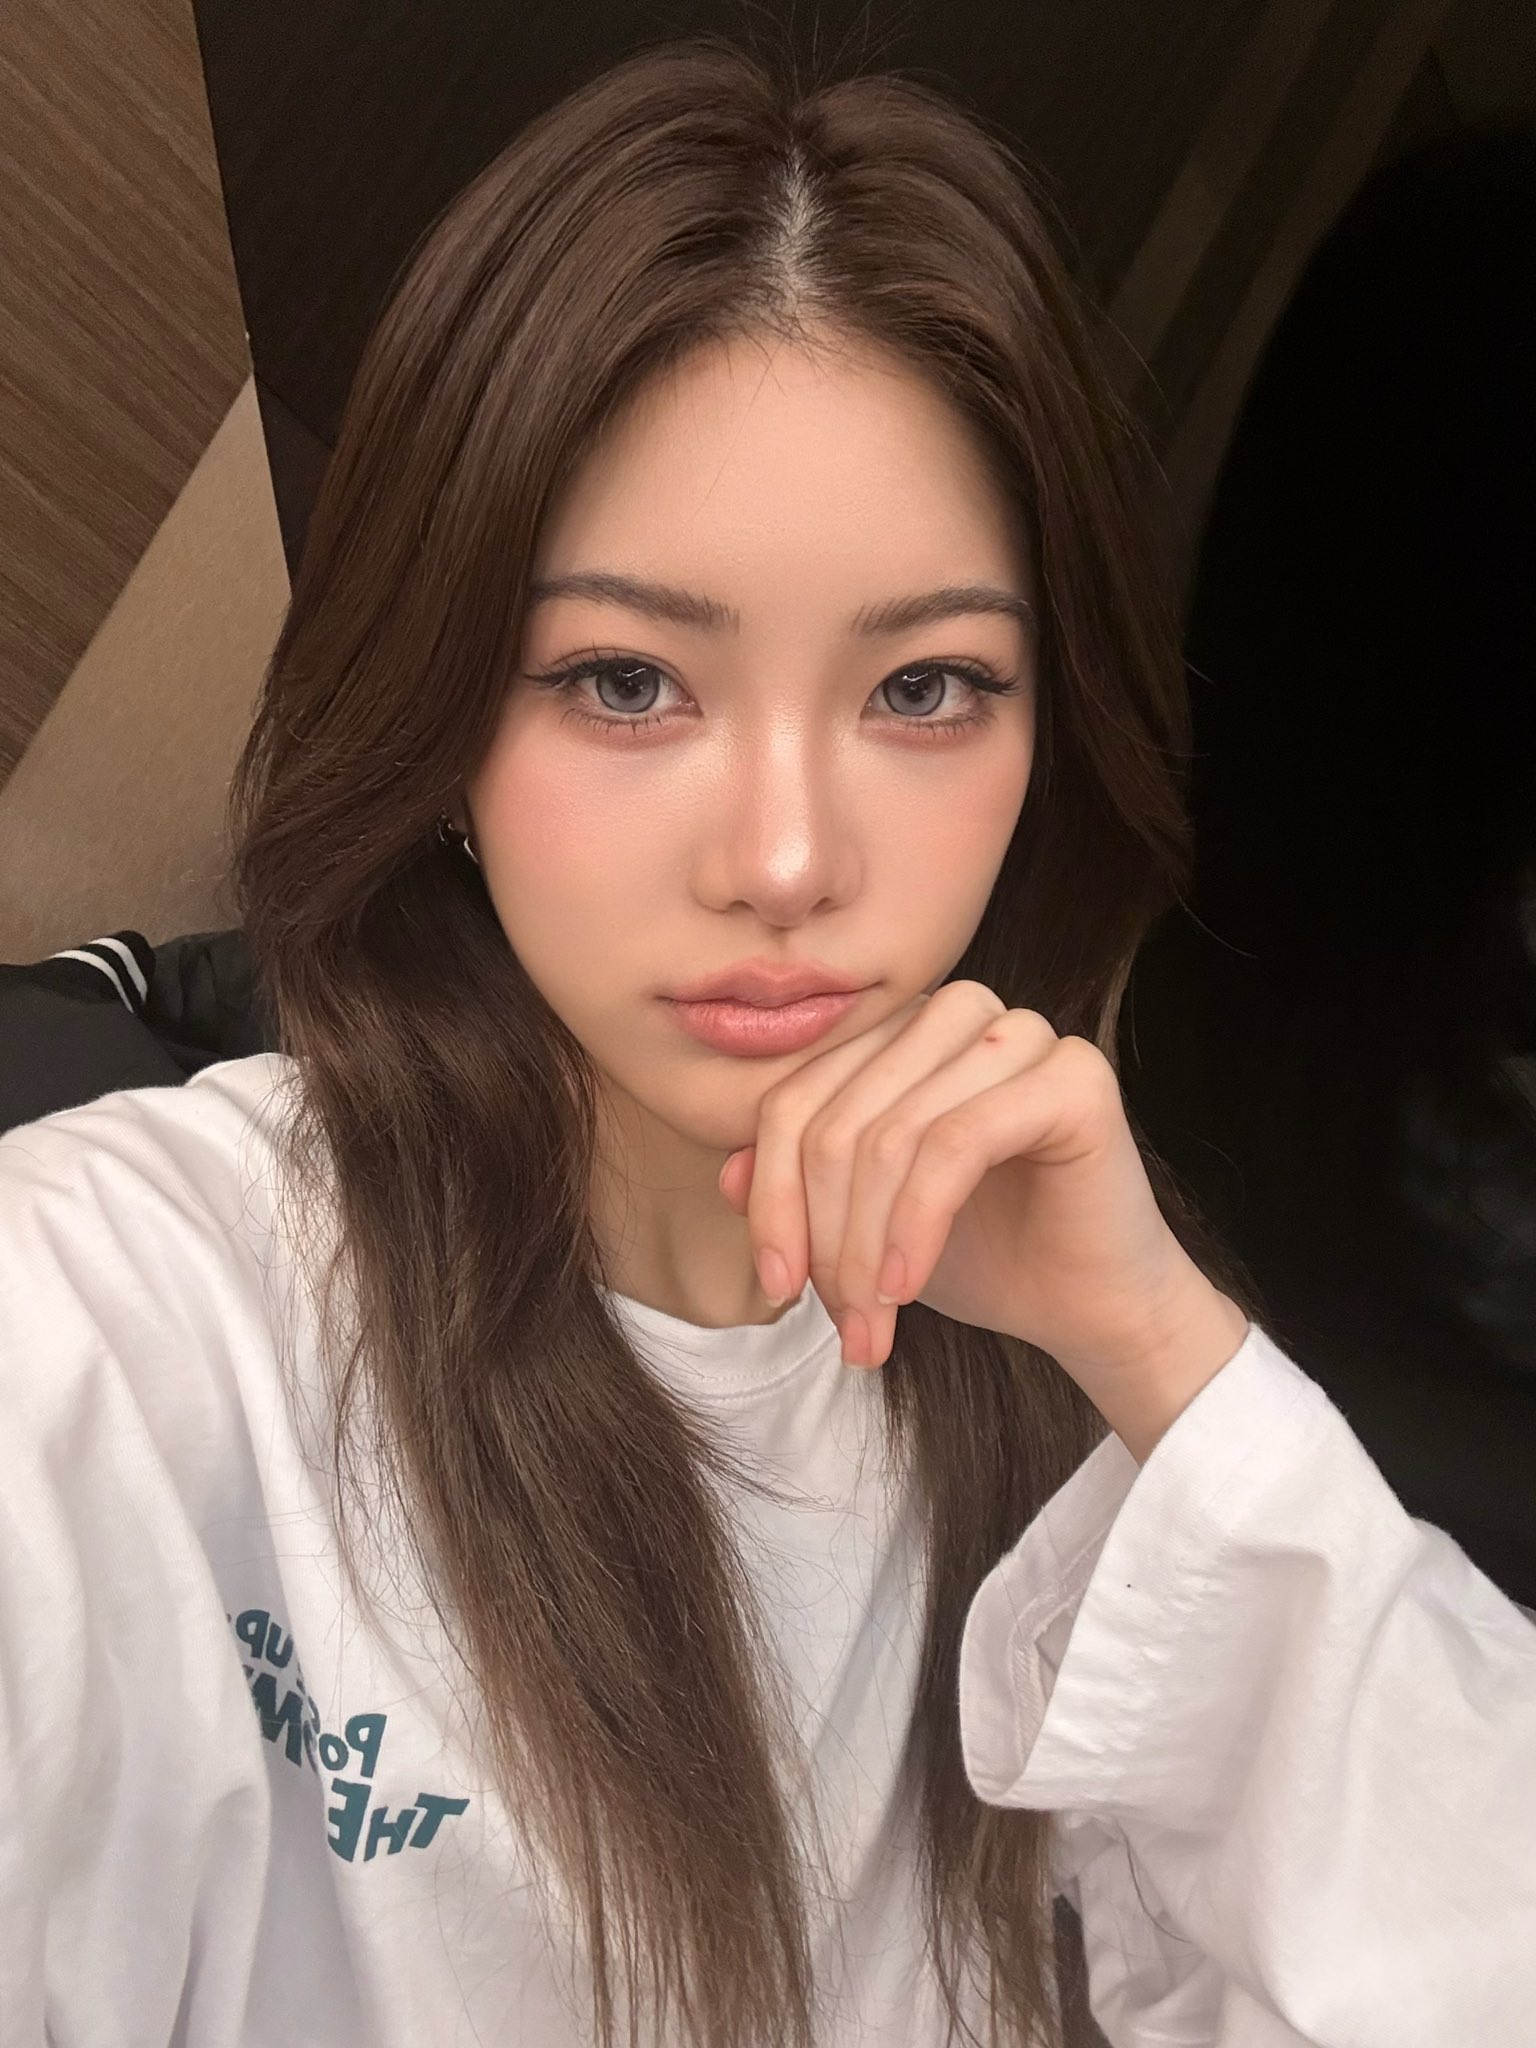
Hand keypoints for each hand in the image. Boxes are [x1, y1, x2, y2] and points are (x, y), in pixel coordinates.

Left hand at [717, 980, 1245, 1414]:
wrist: (1090, 1307)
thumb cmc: (981, 1255)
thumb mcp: (863, 1224)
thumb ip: (798, 1188)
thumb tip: (729, 1177)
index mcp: (900, 1031)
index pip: (795, 1099)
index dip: (774, 1199)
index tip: (776, 1287)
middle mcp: (957, 1013)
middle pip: (834, 1118)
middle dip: (824, 1237)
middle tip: (839, 1324)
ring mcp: (1021, 1033)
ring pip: (889, 1135)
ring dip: (867, 1247)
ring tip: (871, 1325)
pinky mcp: (1073, 1075)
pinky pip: (954, 1145)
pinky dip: (916, 1225)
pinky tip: (907, 1288)